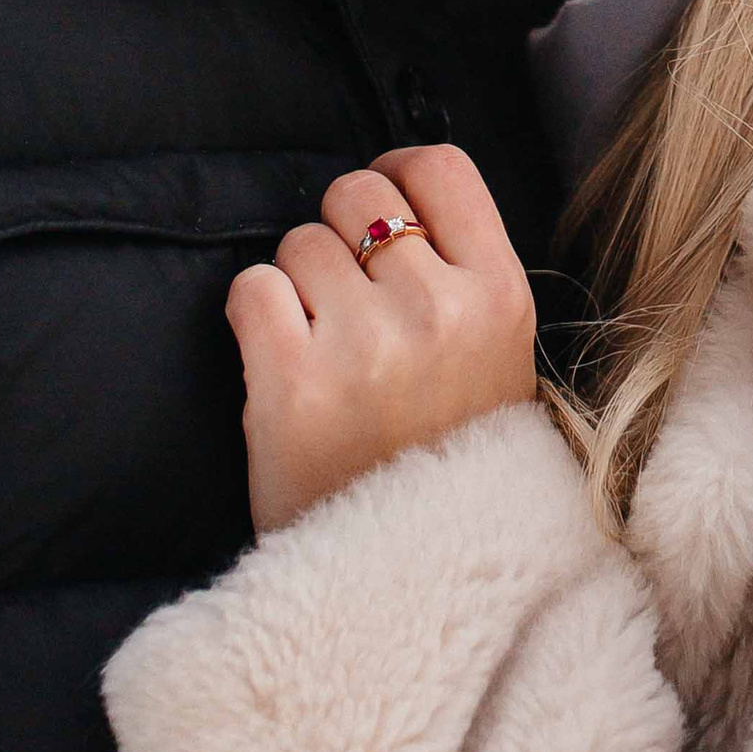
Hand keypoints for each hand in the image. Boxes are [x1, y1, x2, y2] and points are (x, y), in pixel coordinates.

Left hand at [228, 145, 537, 536]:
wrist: (410, 583)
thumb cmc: (449, 464)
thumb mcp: (500, 361)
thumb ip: (463, 276)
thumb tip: (399, 192)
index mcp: (500, 299)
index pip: (440, 168)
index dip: (395, 171)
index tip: (381, 200)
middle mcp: (438, 311)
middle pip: (358, 195)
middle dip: (339, 233)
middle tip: (345, 300)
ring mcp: (364, 347)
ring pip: (299, 243)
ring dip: (297, 285)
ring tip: (323, 351)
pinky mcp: (291, 386)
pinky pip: (251, 289)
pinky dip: (253, 317)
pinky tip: (281, 362)